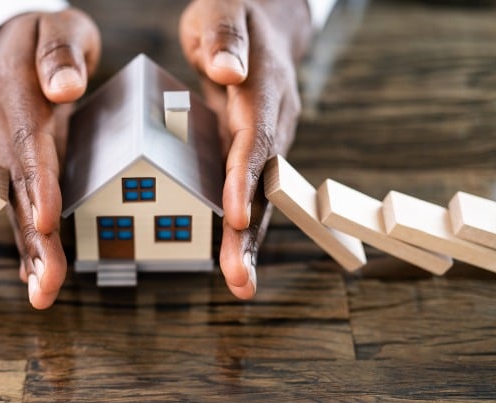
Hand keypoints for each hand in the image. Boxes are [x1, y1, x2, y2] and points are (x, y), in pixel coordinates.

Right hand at [0, 9, 100, 308]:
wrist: (13, 42)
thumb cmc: (42, 35)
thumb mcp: (55, 27)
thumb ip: (59, 54)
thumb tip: (65, 88)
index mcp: (17, 98)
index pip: (28, 145)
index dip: (38, 185)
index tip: (48, 221)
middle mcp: (7, 132)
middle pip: (20, 189)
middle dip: (34, 239)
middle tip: (46, 284)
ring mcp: (9, 152)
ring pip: (18, 205)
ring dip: (31, 251)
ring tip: (42, 292)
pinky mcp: (20, 165)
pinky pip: (22, 204)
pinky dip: (29, 240)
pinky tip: (35, 271)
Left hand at [179, 0, 311, 297]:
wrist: (263, 20)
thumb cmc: (234, 14)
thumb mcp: (222, 12)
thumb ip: (224, 37)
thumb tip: (227, 71)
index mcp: (264, 89)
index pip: (255, 138)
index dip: (245, 178)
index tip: (234, 216)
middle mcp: (273, 120)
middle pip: (265, 181)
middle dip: (251, 232)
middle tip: (240, 279)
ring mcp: (267, 138)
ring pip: (261, 193)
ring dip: (249, 240)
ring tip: (239, 283)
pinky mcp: (253, 149)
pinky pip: (250, 189)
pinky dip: (241, 224)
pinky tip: (230, 256)